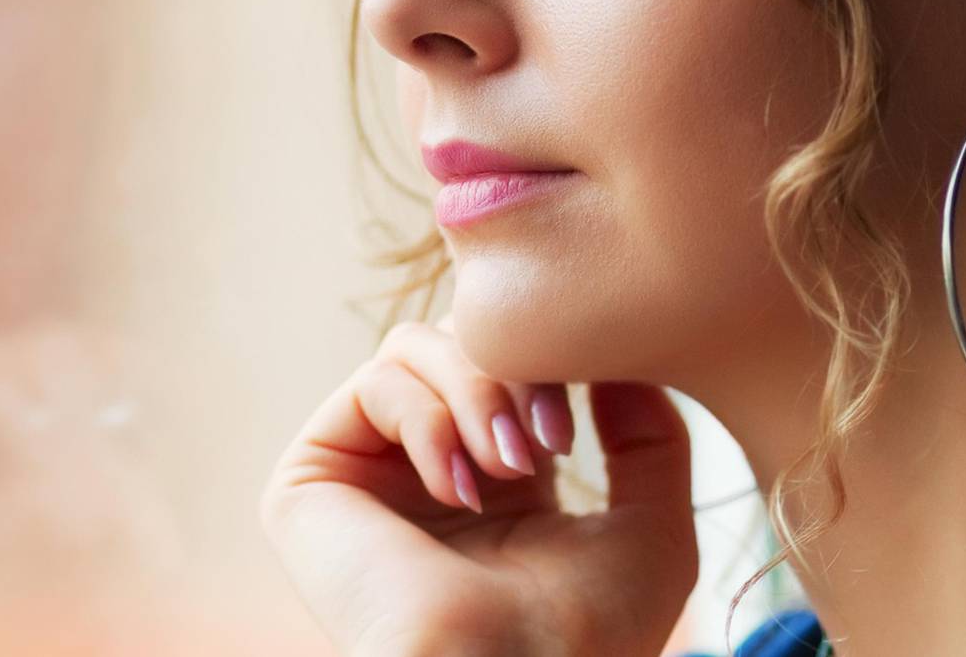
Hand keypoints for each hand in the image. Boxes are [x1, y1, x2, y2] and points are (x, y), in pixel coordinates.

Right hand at [261, 318, 697, 656]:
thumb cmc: (585, 636)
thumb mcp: (652, 529)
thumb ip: (652, 437)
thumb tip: (614, 362)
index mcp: (497, 479)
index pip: (513, 361)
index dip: (559, 361)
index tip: (599, 401)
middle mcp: (425, 467)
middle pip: (463, 338)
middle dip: (519, 370)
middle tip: (551, 439)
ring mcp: (367, 470)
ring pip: (418, 347)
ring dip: (479, 392)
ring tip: (510, 467)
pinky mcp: (313, 478)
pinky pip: (376, 383)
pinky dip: (429, 421)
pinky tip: (459, 491)